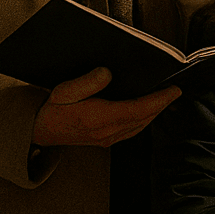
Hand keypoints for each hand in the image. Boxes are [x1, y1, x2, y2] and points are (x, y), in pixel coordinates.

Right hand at [31, 67, 181, 147]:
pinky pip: (132, 130)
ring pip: (140, 126)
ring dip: (154, 112)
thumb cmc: (52, 109)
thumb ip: (87, 82)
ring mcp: (107, 139)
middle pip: (144, 118)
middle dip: (162, 104)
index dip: (160, 100)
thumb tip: (108, 72)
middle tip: (175, 90)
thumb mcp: (64, 91)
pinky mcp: (105, 141)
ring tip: (165, 98)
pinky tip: (147, 110)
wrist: (39, 131)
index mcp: (99, 119)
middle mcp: (107, 132)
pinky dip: (144, 119)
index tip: (175, 89)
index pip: (139, 109)